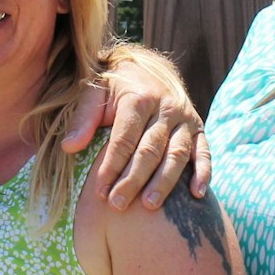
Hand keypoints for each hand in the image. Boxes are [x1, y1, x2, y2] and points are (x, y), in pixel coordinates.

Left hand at [63, 47, 209, 209]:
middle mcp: (166, 107)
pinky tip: (197, 194)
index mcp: (139, 98)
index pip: (124, 138)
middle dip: (133, 179)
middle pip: (150, 149)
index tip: (100, 191)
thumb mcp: (94, 93)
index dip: (111, 165)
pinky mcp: (198, 128)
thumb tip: (69, 146)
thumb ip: (83, 118)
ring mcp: (185, 118)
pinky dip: (204, 173)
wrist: (145, 68)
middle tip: (118, 204)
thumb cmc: (114, 87)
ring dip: (165, 181)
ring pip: (177, 154)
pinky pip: (204, 151)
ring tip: (150, 206)